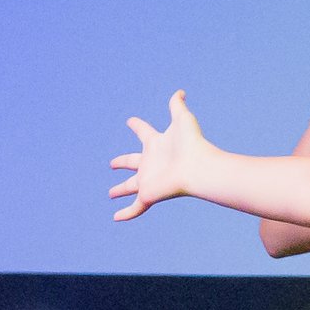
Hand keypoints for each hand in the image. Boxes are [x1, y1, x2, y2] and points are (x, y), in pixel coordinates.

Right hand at [108, 91, 213, 220]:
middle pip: (132, 162)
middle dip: (122, 162)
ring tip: (111, 194)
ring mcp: (149, 180)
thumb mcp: (182, 119)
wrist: (198, 167)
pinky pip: (136, 207)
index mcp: (156, 144)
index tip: (130, 121)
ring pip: (131, 187)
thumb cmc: (192, 143)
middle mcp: (151, 162)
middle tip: (113, 163)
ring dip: (120, 191)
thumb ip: (177, 105)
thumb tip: (180, 91)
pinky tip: (116, 218)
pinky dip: (126, 213)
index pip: (143, 133)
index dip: (136, 126)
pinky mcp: (149, 195)